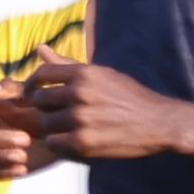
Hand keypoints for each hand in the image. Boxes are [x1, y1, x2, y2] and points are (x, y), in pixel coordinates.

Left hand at [17, 43, 187, 163]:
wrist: (161, 123)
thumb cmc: (130, 97)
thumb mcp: (103, 74)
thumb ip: (68, 65)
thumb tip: (39, 48)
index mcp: (85, 74)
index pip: (42, 74)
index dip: (33, 85)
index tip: (34, 94)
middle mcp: (80, 93)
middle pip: (40, 101)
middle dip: (46, 109)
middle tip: (59, 115)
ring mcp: (80, 118)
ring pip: (46, 124)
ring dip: (55, 129)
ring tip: (72, 129)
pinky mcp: (83, 142)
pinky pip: (54, 143)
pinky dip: (61, 144)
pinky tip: (75, 142)